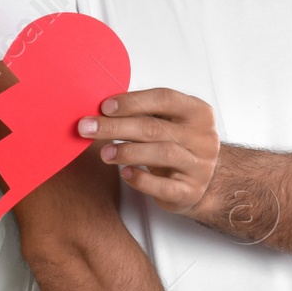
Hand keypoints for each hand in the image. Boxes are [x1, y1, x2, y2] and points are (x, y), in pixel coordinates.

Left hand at [77, 87, 219, 215]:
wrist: (202, 181)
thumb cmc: (176, 144)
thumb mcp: (168, 122)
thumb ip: (143, 113)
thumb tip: (102, 110)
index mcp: (198, 112)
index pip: (165, 99)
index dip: (132, 101)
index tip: (104, 107)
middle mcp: (203, 137)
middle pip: (155, 127)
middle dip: (117, 127)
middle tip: (88, 128)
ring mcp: (200, 166)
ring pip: (161, 154)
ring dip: (127, 151)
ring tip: (104, 153)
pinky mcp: (191, 191)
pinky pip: (163, 186)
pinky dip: (141, 179)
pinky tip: (125, 173)